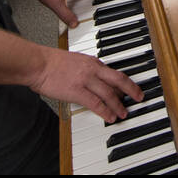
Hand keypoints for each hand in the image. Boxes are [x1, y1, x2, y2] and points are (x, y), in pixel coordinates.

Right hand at [28, 46, 143, 122]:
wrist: (38, 63)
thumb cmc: (51, 62)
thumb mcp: (75, 60)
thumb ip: (86, 68)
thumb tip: (95, 79)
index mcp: (92, 61)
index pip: (114, 72)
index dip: (125, 82)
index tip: (130, 89)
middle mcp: (92, 69)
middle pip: (118, 80)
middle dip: (131, 90)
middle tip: (139, 97)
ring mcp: (86, 80)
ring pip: (109, 94)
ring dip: (119, 105)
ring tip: (124, 113)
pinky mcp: (77, 91)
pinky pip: (96, 103)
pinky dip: (105, 111)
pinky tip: (110, 117)